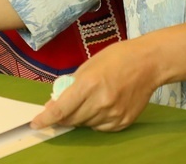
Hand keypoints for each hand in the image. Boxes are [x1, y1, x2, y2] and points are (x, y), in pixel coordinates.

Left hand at [30, 39, 160, 132]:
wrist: (149, 63)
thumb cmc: (118, 57)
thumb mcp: (90, 64)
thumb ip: (72, 84)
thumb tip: (56, 102)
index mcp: (89, 84)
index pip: (61, 109)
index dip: (46, 119)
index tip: (36, 123)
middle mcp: (100, 102)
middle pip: (72, 120)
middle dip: (63, 116)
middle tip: (65, 105)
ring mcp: (113, 114)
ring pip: (86, 125)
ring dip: (82, 116)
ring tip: (92, 99)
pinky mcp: (123, 121)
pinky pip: (101, 128)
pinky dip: (96, 120)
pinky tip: (103, 105)